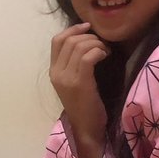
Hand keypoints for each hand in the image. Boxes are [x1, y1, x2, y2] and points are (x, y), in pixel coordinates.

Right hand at [49, 23, 108, 157]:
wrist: (87, 129)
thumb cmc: (85, 106)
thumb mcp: (74, 83)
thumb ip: (74, 64)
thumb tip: (86, 41)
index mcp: (53, 71)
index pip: (57, 40)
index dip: (73, 29)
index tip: (88, 28)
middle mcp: (56, 73)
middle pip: (69, 40)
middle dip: (89, 36)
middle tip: (102, 44)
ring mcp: (67, 78)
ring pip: (80, 46)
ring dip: (96, 44)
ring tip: (105, 51)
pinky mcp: (80, 83)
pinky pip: (88, 56)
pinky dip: (99, 51)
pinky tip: (105, 56)